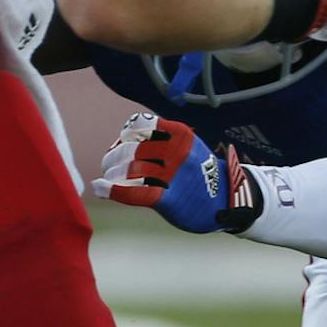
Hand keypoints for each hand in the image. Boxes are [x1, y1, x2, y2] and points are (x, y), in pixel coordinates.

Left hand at [91, 112, 262, 233]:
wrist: (227, 201)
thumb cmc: (200, 173)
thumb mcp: (187, 146)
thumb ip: (161, 139)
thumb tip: (123, 139)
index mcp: (180, 135)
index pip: (140, 125)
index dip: (125, 134)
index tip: (122, 141)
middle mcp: (175, 152)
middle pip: (130, 149)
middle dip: (114, 156)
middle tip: (110, 164)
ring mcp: (171, 176)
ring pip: (128, 169)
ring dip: (112, 173)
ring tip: (109, 176)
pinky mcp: (166, 199)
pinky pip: (131, 192)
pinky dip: (111, 189)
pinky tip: (100, 187)